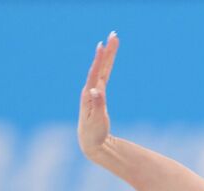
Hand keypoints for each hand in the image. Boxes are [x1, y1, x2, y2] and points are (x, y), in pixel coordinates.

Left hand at [78, 31, 118, 159]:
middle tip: (114, 35)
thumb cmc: (94, 133)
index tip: (103, 45)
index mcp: (89, 95)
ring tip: (114, 40)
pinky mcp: (99, 94)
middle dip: (107, 51)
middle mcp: (91, 89)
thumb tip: (96, 90)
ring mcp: (94, 91)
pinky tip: (108, 57)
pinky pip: (104, 74)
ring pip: (103, 68)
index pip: (95, 73)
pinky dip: (107, 64)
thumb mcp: (96, 121)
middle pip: (100, 66)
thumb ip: (97, 105)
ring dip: (108, 54)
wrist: (90, 142)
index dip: (99, 59)